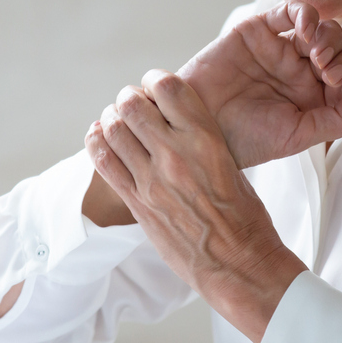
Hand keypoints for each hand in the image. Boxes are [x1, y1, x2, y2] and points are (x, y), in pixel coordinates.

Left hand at [85, 70, 306, 342]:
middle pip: (132, 104)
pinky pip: (103, 162)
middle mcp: (175, 153)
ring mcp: (151, 178)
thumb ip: (202, 140)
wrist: (238, 262)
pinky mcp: (136, 202)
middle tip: (132, 103)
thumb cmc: (244, 217)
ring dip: (111, 119)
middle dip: (129, 98)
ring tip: (116, 121)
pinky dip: (97, 144)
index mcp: (206, 138)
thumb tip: (177, 123)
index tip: (154, 85)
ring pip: (113, 129)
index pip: (169, 87)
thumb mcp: (232, 164)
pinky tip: (100, 139)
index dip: (155, 80)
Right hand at [178, 2, 341, 168]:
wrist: (198, 127)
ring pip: (322, 29)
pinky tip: (306, 30)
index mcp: (314, 98)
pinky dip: (306, 14)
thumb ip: (340, 117)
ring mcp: (281, 50)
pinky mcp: (259, 31)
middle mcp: (301, 72)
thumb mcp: (300, 136)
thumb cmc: (244, 138)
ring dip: (329, 37)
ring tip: (317, 56)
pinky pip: (290, 12)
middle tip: (330, 74)